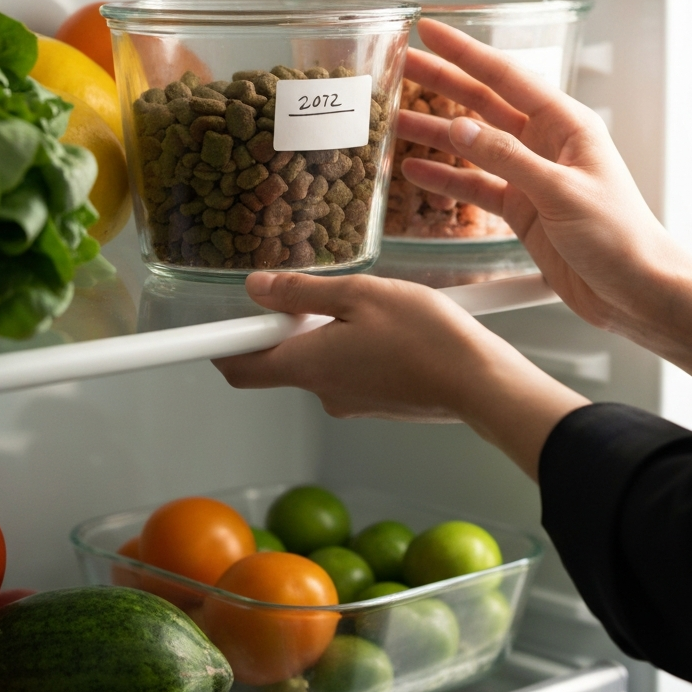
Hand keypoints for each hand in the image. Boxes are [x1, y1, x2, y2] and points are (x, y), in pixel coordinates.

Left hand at [214, 272, 587, 480]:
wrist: (481, 384)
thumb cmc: (426, 336)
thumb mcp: (359, 295)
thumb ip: (302, 292)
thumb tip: (256, 289)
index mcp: (308, 364)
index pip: (239, 368)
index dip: (218, 347)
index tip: (209, 326)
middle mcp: (322, 390)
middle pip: (280, 360)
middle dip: (288, 325)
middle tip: (318, 291)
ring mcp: (351, 401)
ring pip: (319, 360)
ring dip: (328, 331)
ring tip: (368, 303)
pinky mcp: (376, 401)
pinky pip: (349, 369)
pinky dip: (354, 345)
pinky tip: (389, 325)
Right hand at [398, 19, 691, 384]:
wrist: (636, 291)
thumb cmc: (622, 237)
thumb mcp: (562, 191)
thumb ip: (508, 159)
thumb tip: (461, 128)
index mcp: (566, 125)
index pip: (505, 76)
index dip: (464, 52)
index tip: (428, 30)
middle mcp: (546, 144)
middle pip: (483, 104)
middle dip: (440, 84)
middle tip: (401, 66)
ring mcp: (532, 177)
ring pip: (473, 145)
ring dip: (434, 133)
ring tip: (393, 120)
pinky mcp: (523, 210)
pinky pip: (475, 187)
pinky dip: (445, 179)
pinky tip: (416, 171)